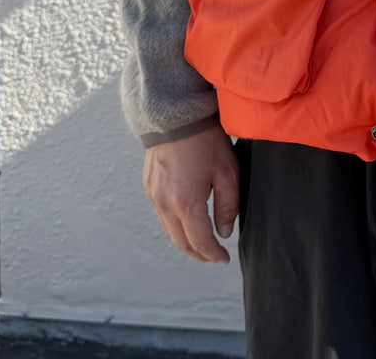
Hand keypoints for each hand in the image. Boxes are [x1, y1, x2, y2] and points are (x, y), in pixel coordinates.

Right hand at [143, 124, 239, 263]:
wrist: (176, 116)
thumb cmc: (206, 140)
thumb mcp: (227, 171)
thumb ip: (227, 205)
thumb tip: (224, 231)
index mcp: (187, 204)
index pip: (200, 242)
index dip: (213, 254)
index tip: (224, 259)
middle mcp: (165, 205)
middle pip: (181, 242)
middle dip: (199, 253)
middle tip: (214, 255)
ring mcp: (154, 197)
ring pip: (169, 231)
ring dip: (186, 241)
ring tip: (203, 241)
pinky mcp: (149, 187)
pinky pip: (161, 216)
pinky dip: (175, 225)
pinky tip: (187, 220)